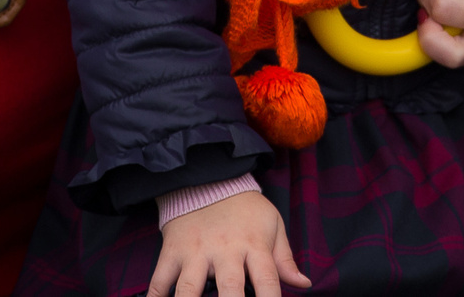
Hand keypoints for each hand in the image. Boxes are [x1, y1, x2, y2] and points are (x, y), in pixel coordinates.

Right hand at [149, 191, 309, 296]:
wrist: (207, 178)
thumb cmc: (245, 208)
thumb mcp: (272, 224)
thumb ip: (285, 259)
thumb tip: (304, 284)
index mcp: (253, 245)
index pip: (267, 280)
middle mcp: (225, 250)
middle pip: (230, 289)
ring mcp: (195, 252)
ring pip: (189, 289)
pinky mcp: (172, 251)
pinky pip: (160, 279)